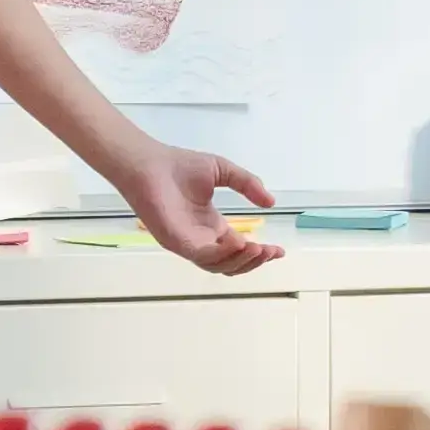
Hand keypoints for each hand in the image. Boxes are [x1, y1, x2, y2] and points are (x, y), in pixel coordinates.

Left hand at [112, 136, 282, 272]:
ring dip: (241, 261)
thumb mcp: (223, 171)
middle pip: (232, 264)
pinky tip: (238, 243)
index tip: (279, 250)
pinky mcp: (177, 243)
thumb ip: (247, 184)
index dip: (260, 253)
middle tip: (270, 251)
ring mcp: (189, 243)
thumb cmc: (180, 166)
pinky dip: (223, 254)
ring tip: (258, 248)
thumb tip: (271, 202)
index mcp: (212, 226)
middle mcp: (202, 239)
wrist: (149, 163)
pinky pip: (203, 257)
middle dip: (254, 261)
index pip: (239, 249)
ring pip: (219, 266)